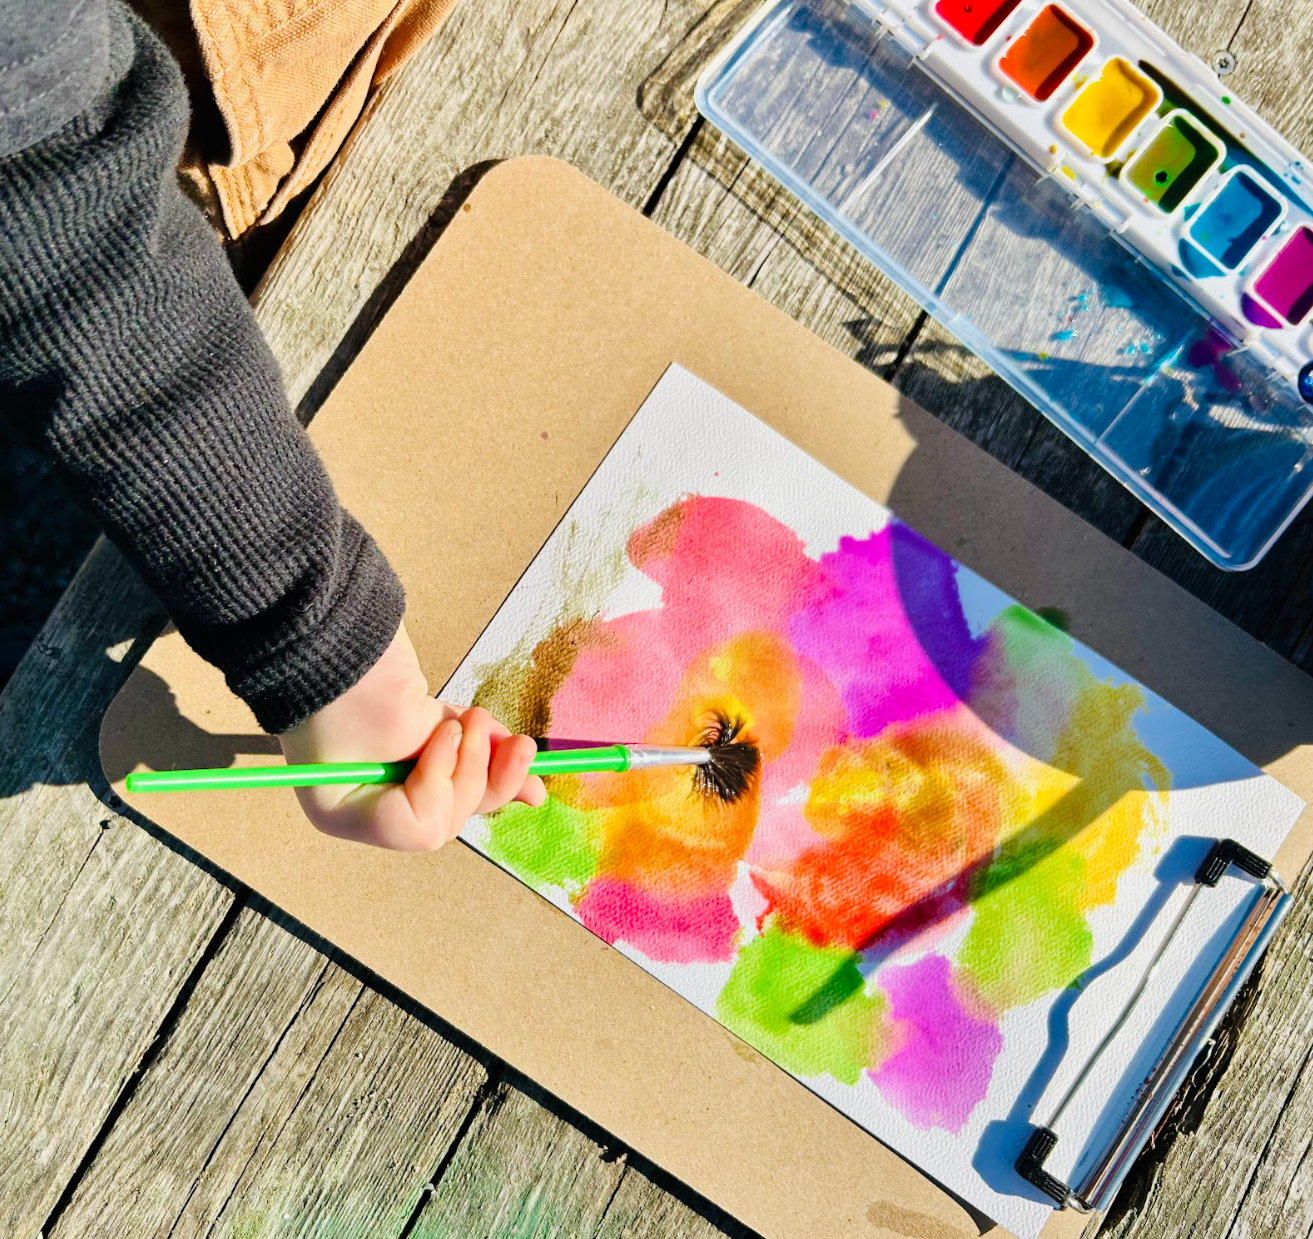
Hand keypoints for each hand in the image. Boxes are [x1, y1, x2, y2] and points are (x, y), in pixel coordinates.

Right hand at [279, 621, 545, 849]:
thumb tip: (537, 796)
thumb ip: (469, 760)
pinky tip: (516, 744)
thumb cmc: (352, 679)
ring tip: (512, 737)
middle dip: (475, 772)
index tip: (444, 733)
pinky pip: (461, 759)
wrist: (332, 619)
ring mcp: (393, 769)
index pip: (417, 827)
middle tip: (476, 725)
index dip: (442, 786)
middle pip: (446, 811)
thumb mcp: (404, 726)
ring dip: (490, 761)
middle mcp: (369, 798)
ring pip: (461, 788)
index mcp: (346, 808)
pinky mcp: (415, 740)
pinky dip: (489, 749)